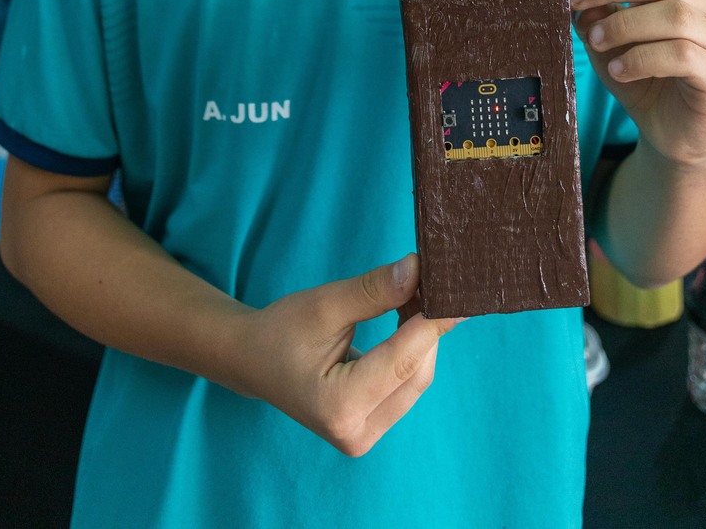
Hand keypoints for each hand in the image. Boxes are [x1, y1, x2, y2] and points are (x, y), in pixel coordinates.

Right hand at [236, 253, 460, 455]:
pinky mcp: (369, 427)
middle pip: (416, 374)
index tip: (455, 288)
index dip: (434, 321)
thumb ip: (373, 291)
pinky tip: (408, 318)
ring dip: (422, 338)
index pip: (405, 360)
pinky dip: (410, 351)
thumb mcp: (324, 305)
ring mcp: (364, 436)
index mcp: (341, 407)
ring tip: (417, 295)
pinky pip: (404, 385)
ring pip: (415, 380)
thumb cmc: (280, 331)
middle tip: (433, 281)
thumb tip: (418, 269)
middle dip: (428, 327)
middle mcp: (357, 433)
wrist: (250, 361)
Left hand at [543, 0, 705, 167]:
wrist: (673, 134)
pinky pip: (684, 55)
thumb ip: (593, 14)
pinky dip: (643, 59)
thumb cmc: (641, 78)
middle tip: (571, 0)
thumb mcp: (606, 41)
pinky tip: (618, 70)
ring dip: (624, 24)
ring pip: (675, 14)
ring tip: (594, 42)